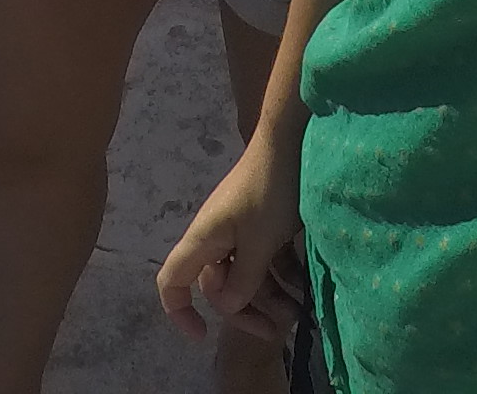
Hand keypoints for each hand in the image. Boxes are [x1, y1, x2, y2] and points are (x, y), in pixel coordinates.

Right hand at [158, 126, 308, 353]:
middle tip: (277, 329)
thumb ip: (242, 281)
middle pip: (218, 288)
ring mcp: (239, 232)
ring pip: (246, 277)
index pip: (173, 282)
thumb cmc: (270, 191)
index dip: (180, 312)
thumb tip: (225, 308)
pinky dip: (280, 276)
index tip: (203, 335)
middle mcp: (216, 239)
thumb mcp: (259, 242)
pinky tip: (303, 286)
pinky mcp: (261, 226)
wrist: (290, 142)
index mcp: (204, 240)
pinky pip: (263, 261)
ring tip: (298, 311)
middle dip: (245, 312)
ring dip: (269, 298)